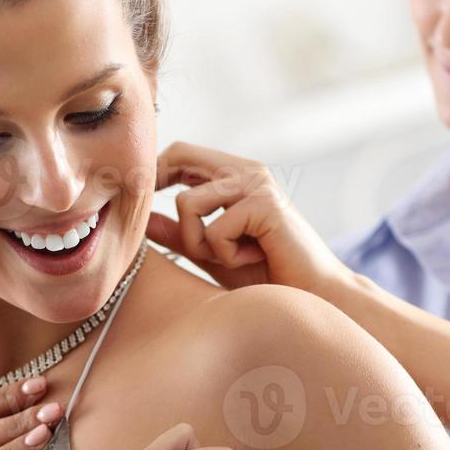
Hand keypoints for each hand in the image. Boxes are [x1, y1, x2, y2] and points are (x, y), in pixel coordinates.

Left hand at [147, 141, 353, 297]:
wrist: (311, 297)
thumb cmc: (264, 276)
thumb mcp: (210, 253)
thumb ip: (177, 234)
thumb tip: (139, 218)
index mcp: (233, 176)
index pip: (181, 153)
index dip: (153, 172)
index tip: (139, 203)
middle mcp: (245, 171)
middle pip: (179, 156)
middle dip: (159, 188)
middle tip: (161, 224)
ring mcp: (256, 184)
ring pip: (188, 204)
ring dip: (198, 243)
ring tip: (230, 257)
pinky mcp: (265, 204)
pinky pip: (214, 230)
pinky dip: (224, 256)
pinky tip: (252, 258)